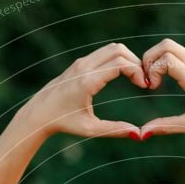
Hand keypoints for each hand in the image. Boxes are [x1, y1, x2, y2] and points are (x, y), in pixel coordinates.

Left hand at [23, 42, 147, 138]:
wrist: (39, 112)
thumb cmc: (63, 122)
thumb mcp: (90, 129)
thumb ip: (115, 130)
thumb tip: (138, 135)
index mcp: (87, 81)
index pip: (120, 64)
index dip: (137, 72)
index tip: (145, 86)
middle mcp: (84, 67)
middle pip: (118, 50)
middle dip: (135, 62)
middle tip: (143, 80)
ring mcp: (81, 62)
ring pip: (112, 48)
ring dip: (127, 59)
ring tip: (135, 78)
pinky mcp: (80, 63)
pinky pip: (104, 54)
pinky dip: (117, 59)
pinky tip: (123, 76)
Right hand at [139, 39, 184, 138]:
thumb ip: (166, 126)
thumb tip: (143, 133)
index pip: (167, 60)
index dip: (152, 70)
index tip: (152, 88)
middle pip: (166, 45)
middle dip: (150, 58)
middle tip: (147, 79)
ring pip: (171, 45)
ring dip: (156, 58)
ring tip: (154, 80)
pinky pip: (178, 51)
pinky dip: (165, 59)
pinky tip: (164, 79)